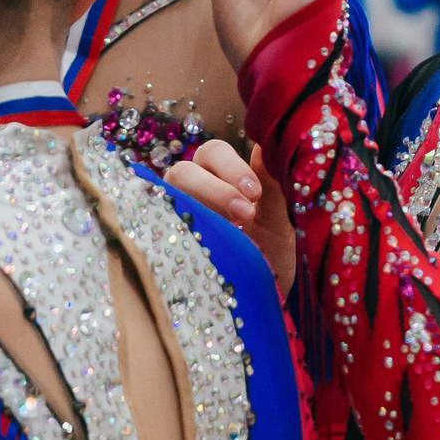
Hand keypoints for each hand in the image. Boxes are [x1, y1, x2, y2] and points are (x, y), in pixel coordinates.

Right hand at [162, 139, 295, 291]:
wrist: (266, 296)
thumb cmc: (273, 250)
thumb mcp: (279, 220)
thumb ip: (273, 183)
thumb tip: (267, 143)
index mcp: (221, 176)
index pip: (213, 152)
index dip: (231, 166)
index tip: (256, 193)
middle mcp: (193, 191)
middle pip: (186, 170)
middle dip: (215, 187)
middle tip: (246, 212)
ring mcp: (176, 215)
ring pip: (169, 195)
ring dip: (199, 207)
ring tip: (232, 227)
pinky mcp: (166, 242)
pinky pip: (160, 227)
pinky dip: (181, 230)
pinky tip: (205, 245)